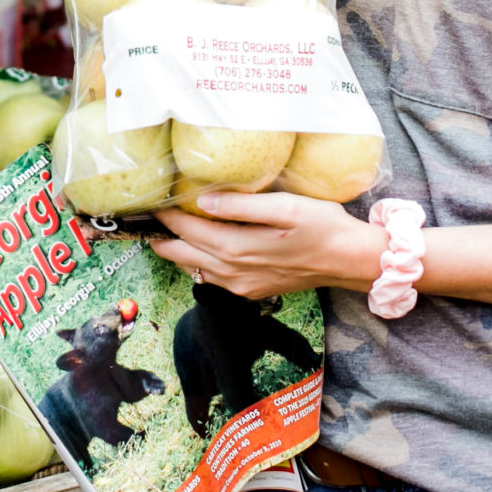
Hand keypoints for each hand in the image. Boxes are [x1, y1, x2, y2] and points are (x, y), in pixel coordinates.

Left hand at [149, 191, 384, 300]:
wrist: (349, 260)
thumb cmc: (322, 226)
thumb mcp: (285, 207)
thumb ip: (242, 205)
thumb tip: (203, 201)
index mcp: (237, 248)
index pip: (186, 229)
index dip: (164, 215)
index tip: (147, 200)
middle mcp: (233, 271)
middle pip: (181, 254)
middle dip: (160, 236)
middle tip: (142, 218)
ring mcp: (240, 285)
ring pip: (193, 267)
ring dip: (176, 249)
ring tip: (162, 230)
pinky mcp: (250, 291)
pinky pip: (211, 277)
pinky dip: (197, 261)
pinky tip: (198, 247)